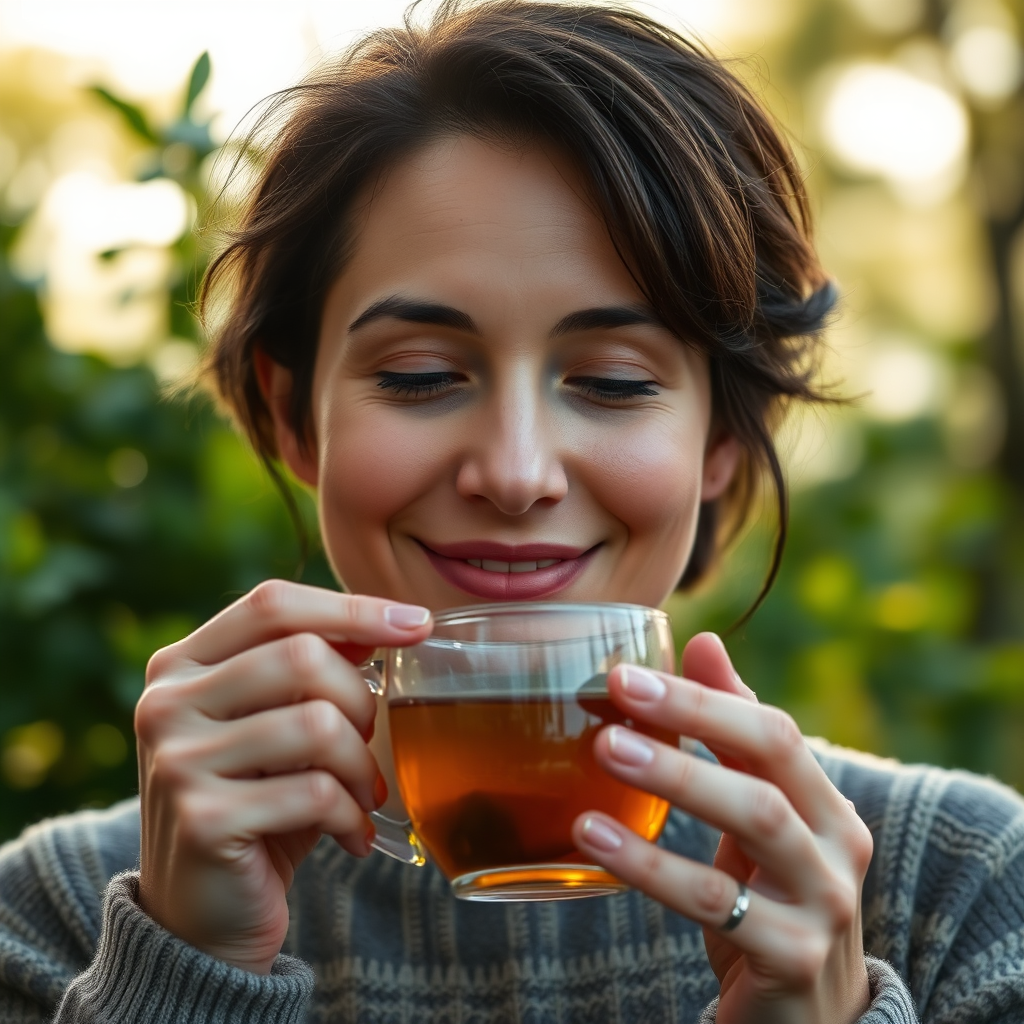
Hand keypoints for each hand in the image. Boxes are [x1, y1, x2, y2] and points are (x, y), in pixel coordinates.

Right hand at [135, 580, 431, 974]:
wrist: (202, 914)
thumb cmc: (257, 800)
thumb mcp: (278, 723)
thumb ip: (314, 669)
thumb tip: (391, 618)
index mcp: (182, 663)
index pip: (273, 604)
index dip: (352, 608)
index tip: (417, 625)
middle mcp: (167, 702)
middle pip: (301, 657)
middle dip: (361, 700)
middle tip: (372, 742)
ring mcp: (178, 760)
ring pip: (316, 724)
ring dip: (363, 765)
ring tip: (366, 794)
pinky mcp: (203, 819)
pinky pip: (315, 793)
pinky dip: (351, 815)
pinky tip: (351, 835)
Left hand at [572, 633, 872, 1023]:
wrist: (807, 1017)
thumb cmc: (770, 899)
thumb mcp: (757, 816)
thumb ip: (733, 735)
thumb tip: (704, 642)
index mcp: (827, 804)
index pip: (771, 729)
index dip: (703, 695)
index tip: (627, 672)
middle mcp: (838, 845)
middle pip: (770, 759)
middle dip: (692, 716)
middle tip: (616, 692)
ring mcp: (823, 902)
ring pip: (753, 818)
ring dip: (674, 776)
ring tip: (602, 749)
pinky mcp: (792, 956)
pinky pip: (712, 901)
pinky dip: (648, 864)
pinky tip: (591, 837)